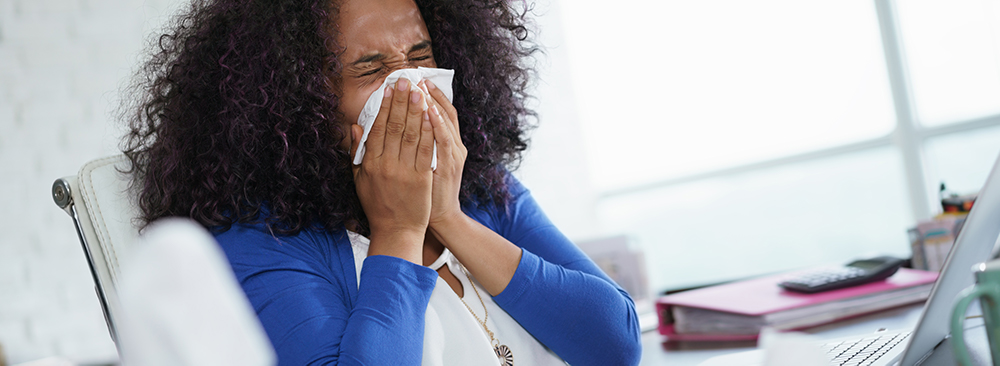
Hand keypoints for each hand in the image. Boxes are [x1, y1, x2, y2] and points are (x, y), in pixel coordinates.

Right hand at [351, 78, 435, 261]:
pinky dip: (429, 130)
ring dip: (416, 110)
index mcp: (370, 163)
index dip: (384, 106)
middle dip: (401, 101)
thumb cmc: (378, 205)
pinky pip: (426, 149)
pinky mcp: (421, 178)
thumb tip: (355, 127)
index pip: (377, 128)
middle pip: (395, 126)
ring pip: (412, 134)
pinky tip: (432, 115)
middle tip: (405, 80)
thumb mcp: (360, 180)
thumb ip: (357, 153)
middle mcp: (386, 165)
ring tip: (419, 91)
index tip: (388, 88)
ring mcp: (404, 171)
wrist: (397, 231)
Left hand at [419, 80, 467, 228]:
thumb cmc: (427, 192)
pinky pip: (443, 141)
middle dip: (429, 94)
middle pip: (443, 112)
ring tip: (421, 87)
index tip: (415, 80)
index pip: (439, 112)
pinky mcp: (450, 166)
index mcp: (446, 144)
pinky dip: (437, 125)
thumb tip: (405, 126)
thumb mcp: (425, 165)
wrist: (441, 217)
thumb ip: (417, 145)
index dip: (429, 95)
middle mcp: (453, 146)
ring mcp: (453, 155)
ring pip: (444, 123)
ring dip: (433, 103)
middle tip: (416, 76)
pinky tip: (429, 111)